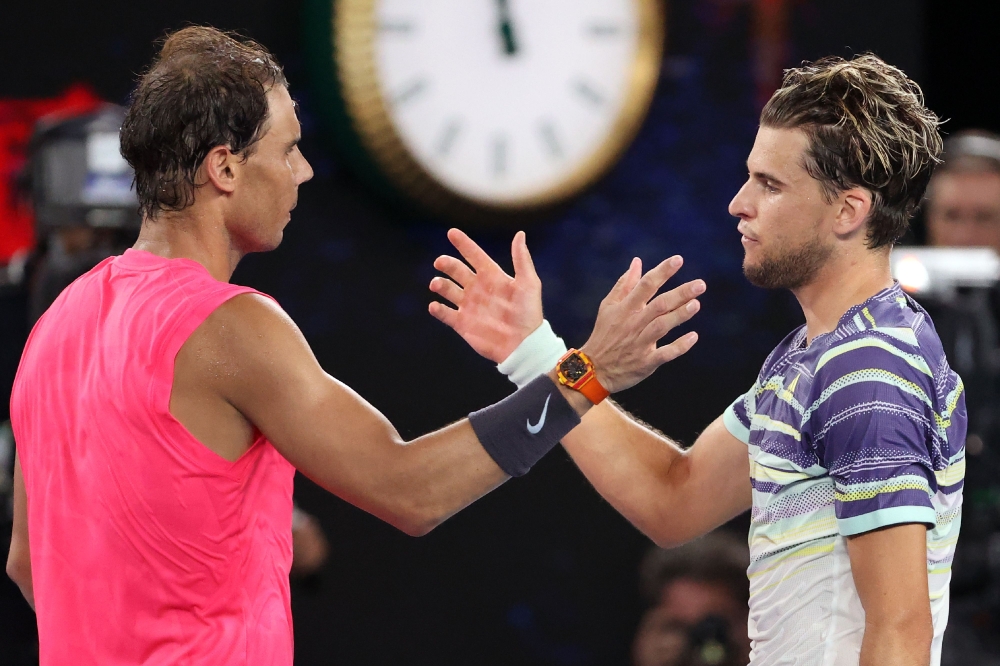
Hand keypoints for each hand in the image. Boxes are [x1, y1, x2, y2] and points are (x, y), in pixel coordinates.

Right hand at [429, 228, 542, 362]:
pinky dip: (437, 309)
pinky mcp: (462, 324)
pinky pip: (445, 314)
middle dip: (447, 264)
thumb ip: (521, 259)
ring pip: (448, 290)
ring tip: (436, 284)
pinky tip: (435, 306)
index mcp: (493, 277)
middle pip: (457, 271)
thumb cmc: (529, 313)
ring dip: (440, 284)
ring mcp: (469, 306)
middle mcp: (478, 289)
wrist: (524, 345)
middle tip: (440, 262)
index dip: (464, 244)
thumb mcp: (528, 283)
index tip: (452, 232)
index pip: (474, 255)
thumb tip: (519, 234)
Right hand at [581, 256, 703, 393]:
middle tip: (700, 284)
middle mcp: (633, 324)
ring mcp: (640, 343)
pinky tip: (693, 337)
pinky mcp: (645, 362)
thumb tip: (637, 262)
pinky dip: (679, 346)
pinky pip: (665, 354)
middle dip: (680, 293)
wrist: (594, 370)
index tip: (678, 260)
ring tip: (696, 304)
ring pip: (662, 326)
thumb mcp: (609, 307)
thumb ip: (624, 284)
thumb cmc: (604, 334)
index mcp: (625, 309)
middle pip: (659, 305)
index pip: (645, 285)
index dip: (662, 272)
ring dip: (679, 315)